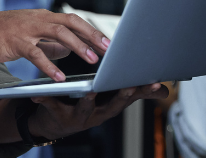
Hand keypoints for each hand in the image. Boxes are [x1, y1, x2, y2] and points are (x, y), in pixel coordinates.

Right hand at [0, 10, 109, 80]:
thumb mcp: (27, 36)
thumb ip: (48, 43)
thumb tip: (69, 50)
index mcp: (42, 17)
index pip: (73, 21)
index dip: (91, 31)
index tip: (108, 43)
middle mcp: (37, 19)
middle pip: (71, 23)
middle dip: (91, 35)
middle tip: (107, 50)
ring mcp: (26, 29)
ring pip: (58, 33)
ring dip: (77, 47)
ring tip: (91, 61)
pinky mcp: (14, 42)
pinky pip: (36, 53)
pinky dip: (49, 65)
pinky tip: (59, 77)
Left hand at [29, 83, 171, 140]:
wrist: (54, 124)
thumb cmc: (88, 105)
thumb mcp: (111, 100)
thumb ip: (136, 93)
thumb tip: (166, 90)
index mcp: (110, 107)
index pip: (131, 98)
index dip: (144, 91)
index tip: (156, 81)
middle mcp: (98, 115)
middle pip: (113, 107)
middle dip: (122, 96)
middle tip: (130, 85)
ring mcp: (79, 118)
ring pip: (85, 109)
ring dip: (89, 101)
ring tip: (91, 90)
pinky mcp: (58, 116)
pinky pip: (52, 107)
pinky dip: (45, 101)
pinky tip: (39, 95)